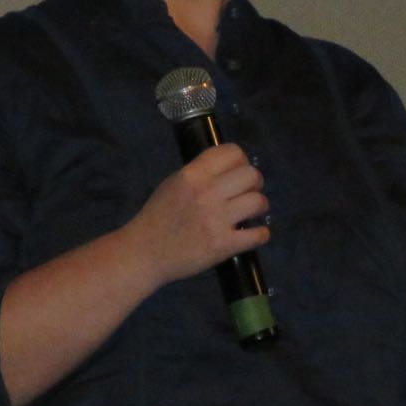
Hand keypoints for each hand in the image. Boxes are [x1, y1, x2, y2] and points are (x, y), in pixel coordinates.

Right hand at [128, 141, 269, 284]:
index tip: (239, 171)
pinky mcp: (223, 245)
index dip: (241, 160)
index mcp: (193, 175)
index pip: (232, 152)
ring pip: (258, 202)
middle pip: (251, 175)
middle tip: (248, 193)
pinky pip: (258, 234)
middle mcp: (207, 193)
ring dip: (259, 207)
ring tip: (251, 213)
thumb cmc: (158, 217)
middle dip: (255, 183)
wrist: (145, 253)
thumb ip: (200, 173)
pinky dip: (261, 234)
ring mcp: (216, 219)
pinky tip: (253, 234)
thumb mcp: (174, 184)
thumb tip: (230, 168)